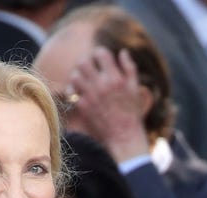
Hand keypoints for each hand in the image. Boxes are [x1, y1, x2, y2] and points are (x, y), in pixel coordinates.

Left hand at [69, 47, 151, 161]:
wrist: (124, 137)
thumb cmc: (131, 113)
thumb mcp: (135, 88)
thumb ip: (129, 68)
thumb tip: (122, 52)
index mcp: (115, 78)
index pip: (100, 54)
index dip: (99, 54)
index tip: (100, 60)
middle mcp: (102, 85)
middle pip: (83, 62)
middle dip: (85, 62)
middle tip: (89, 69)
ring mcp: (91, 96)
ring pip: (74, 76)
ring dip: (78, 75)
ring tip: (83, 80)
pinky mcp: (84, 108)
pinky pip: (72, 93)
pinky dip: (73, 91)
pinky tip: (79, 93)